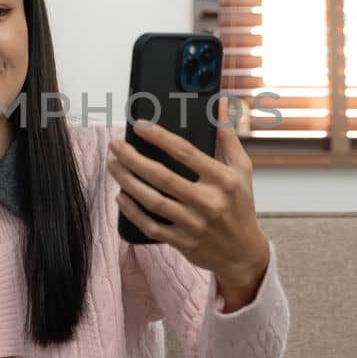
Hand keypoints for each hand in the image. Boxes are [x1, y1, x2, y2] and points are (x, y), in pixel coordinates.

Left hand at [108, 96, 270, 310]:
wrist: (243, 253)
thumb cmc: (240, 206)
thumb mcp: (242, 170)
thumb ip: (228, 136)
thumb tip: (220, 104)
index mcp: (222, 180)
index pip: (186, 153)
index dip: (160, 137)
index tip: (140, 126)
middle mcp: (208, 202)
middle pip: (163, 177)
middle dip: (134, 159)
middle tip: (115, 146)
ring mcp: (194, 224)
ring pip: (153, 201)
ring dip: (128, 181)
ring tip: (113, 165)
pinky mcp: (182, 242)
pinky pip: (151, 226)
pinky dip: (133, 212)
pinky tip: (120, 196)